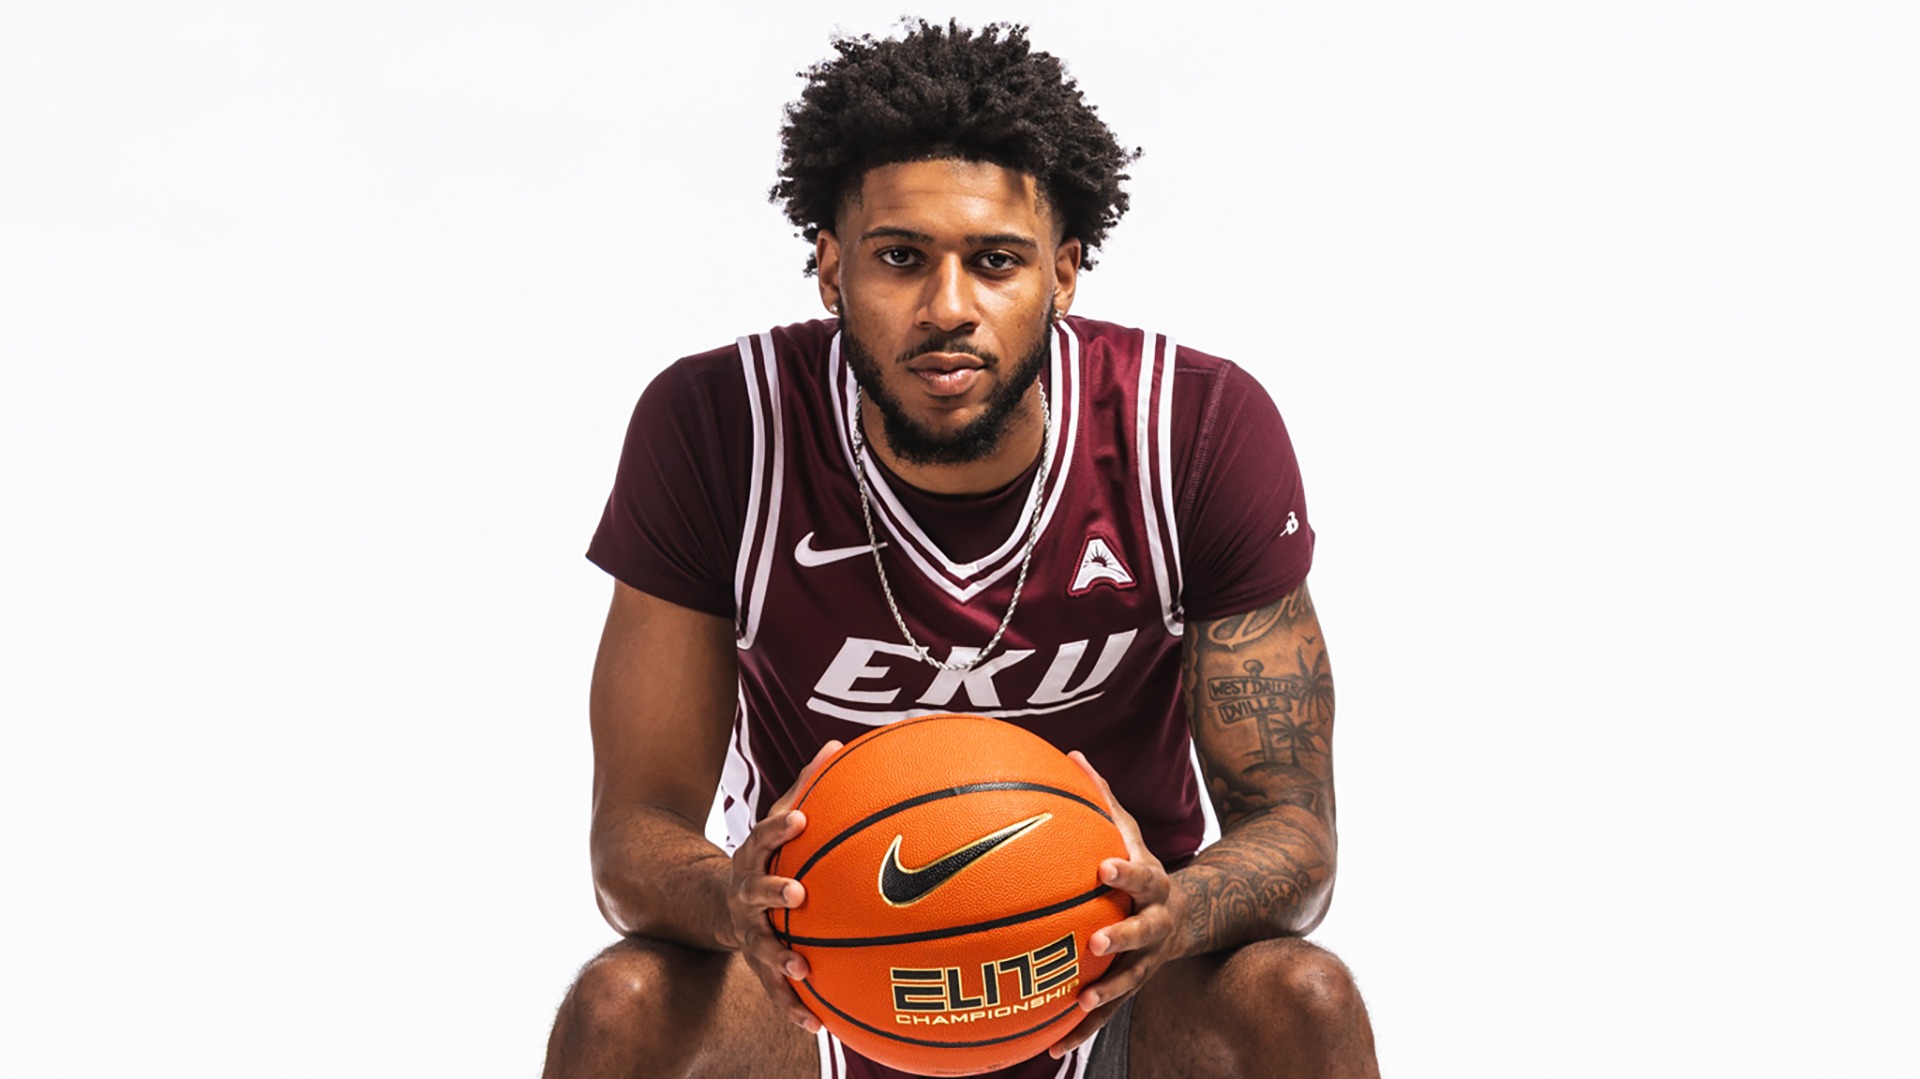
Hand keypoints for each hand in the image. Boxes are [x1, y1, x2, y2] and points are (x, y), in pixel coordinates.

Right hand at [725, 739, 842, 1034]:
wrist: (714, 904)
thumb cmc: (767, 856)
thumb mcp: (779, 819)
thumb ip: (806, 786)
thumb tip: (836, 745)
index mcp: (753, 859)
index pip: (763, 838)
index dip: (779, 827)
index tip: (800, 818)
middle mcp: (745, 897)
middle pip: (755, 894)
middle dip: (772, 893)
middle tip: (797, 893)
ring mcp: (748, 934)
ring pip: (761, 949)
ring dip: (779, 959)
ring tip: (803, 970)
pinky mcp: (757, 966)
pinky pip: (775, 992)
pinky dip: (794, 1010)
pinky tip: (818, 1027)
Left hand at [1048, 750, 1190, 1059]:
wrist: (1186, 916)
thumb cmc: (1140, 866)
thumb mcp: (1129, 832)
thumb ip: (1103, 798)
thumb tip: (1072, 754)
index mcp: (1154, 885)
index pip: (1141, 875)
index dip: (1125, 871)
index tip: (1102, 866)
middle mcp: (1156, 926)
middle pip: (1142, 933)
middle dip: (1122, 938)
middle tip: (1095, 940)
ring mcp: (1147, 962)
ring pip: (1129, 982)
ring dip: (1106, 995)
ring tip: (1080, 1005)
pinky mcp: (1131, 989)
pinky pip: (1107, 1014)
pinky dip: (1080, 1033)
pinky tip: (1049, 1050)